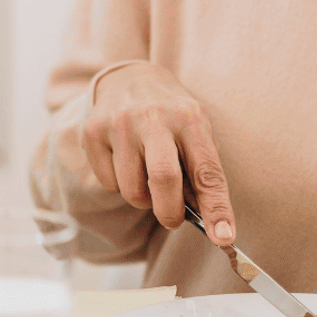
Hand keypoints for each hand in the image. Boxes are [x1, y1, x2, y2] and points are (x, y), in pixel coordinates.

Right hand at [83, 62, 235, 243]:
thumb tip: (209, 222)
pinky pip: (109, 183)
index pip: (206, 171)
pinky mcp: (93, 133)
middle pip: (163, 181)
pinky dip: (120, 185)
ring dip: (143, 199)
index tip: (223, 237)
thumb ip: (201, 171)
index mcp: (189, 117)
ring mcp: (120, 124)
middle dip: (170, 213)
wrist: (128, 78)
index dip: (217, 208)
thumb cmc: (170, 115)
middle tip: (172, 220)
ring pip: (132, 190)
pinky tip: (124, 163)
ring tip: (146, 179)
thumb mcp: (195, 131)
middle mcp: (154, 117)